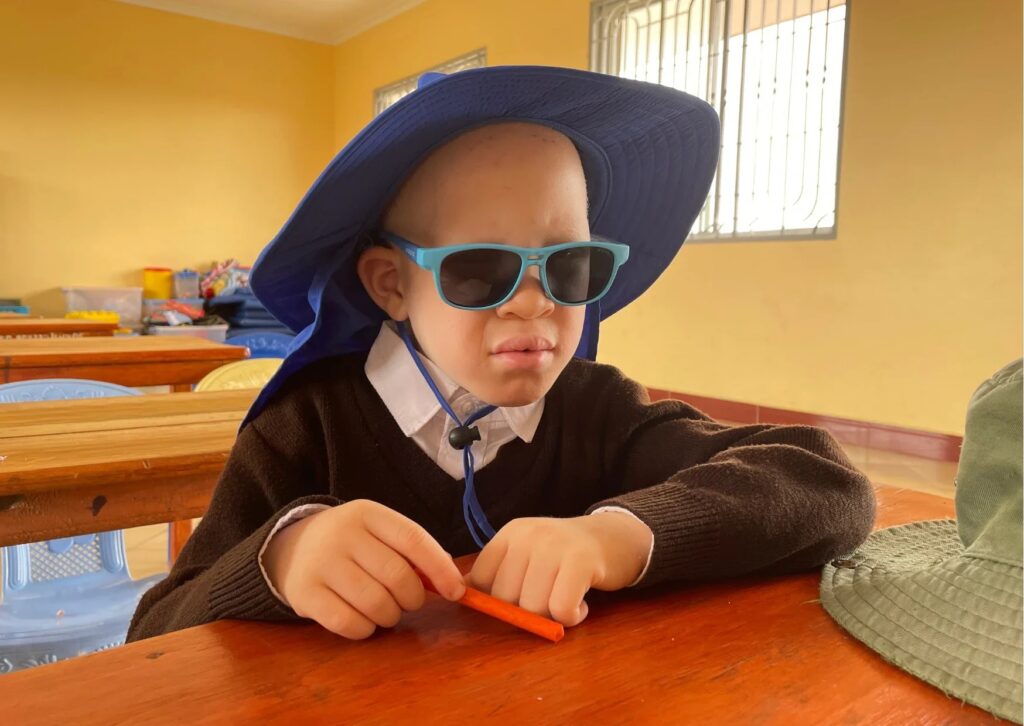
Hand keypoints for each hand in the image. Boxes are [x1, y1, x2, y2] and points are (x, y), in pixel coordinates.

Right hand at [262, 499, 464, 639]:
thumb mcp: (378, 532)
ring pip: (376, 603)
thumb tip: (451, 580)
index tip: (457, 591)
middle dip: (413, 598)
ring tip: (386, 610)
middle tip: (409, 601)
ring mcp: (321, 564)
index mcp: (367, 513)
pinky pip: (349, 623)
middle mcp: (342, 534)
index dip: (440, 568)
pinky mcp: (305, 594)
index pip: (413, 538)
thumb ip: (412, 550)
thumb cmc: (351, 544)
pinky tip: (364, 620)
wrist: (292, 548)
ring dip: (391, 616)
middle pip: (397, 576)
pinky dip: (365, 629)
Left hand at [467, 512, 652, 626]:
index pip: (481, 580)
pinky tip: (581, 606)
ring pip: (533, 607)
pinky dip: (571, 617)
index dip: (497, 600)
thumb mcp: (528, 555)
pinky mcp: (580, 560)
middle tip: (551, 597)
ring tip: (568, 599)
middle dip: (528, 610)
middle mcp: (528, 535)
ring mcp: (554, 545)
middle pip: (505, 599)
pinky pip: (561, 608)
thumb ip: (499, 573)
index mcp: (510, 534)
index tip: (522, 596)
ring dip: (553, 616)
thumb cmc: (566, 556)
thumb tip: (461, 595)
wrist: (615, 538)